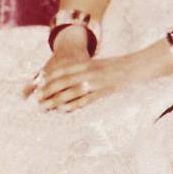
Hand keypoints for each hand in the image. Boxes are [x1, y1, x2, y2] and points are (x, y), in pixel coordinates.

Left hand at [26, 49, 143, 111]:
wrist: (136, 66)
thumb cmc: (117, 66)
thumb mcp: (99, 64)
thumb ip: (85, 69)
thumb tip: (69, 77)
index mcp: (87, 63)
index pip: (62, 70)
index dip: (48, 77)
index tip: (37, 85)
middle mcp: (89, 71)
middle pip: (63, 81)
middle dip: (47, 90)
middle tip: (36, 99)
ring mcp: (95, 82)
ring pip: (71, 92)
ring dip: (55, 100)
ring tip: (44, 107)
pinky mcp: (103, 92)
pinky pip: (85, 100)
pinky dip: (73, 105)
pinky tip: (63, 110)